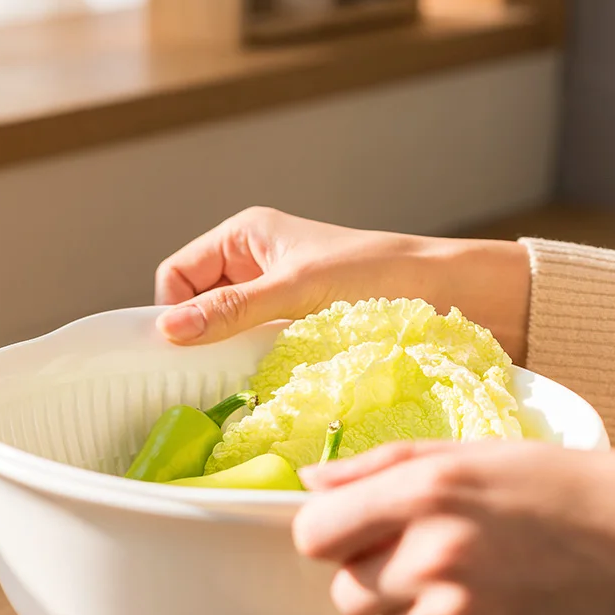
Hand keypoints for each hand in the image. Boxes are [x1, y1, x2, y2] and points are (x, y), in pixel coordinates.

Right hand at [154, 207, 531, 361]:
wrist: (446, 294)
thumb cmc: (376, 274)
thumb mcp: (297, 289)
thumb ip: (234, 310)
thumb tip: (169, 330)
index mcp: (245, 235)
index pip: (178, 275)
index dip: (172, 310)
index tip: (179, 352)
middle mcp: (255, 262)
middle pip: (199, 304)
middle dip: (201, 336)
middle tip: (206, 374)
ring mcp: (277, 294)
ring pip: (228, 329)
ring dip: (230, 353)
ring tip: (239, 377)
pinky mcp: (298, 323)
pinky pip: (257, 344)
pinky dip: (255, 361)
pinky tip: (265, 378)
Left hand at [294, 441, 614, 614]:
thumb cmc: (575, 490)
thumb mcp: (479, 453)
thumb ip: (383, 464)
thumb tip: (311, 482)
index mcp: (426, 492)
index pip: (311, 535)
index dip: (330, 534)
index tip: (358, 533)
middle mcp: (433, 556)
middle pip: (345, 592)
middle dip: (378, 576)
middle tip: (442, 557)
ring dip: (419, 612)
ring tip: (486, 584)